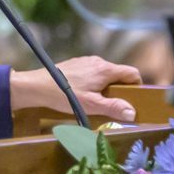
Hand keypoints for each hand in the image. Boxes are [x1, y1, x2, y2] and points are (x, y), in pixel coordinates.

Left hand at [9, 55, 140, 122]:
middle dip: (120, 90)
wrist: (36, 86)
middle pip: (119, 74)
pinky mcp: (76, 64)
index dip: (137, 87)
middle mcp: (97, 61)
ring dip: (106, 88)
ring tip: (96, 102)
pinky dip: (94, 84)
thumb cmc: (64, 95)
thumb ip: (113, 108)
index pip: (132, 73)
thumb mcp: (91, 105)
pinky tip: (83, 95)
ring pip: (105, 74)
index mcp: (105, 69)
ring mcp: (85, 61)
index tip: (132, 100)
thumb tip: (133, 112)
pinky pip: (93, 73)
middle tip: (113, 105)